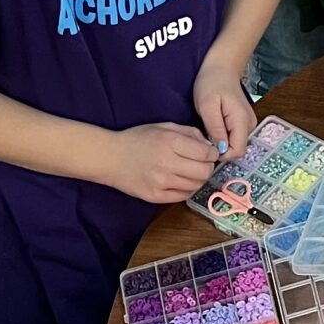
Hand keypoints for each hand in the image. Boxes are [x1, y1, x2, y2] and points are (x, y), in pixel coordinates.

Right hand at [96, 122, 221, 201]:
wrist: (110, 157)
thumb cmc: (137, 139)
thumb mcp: (164, 127)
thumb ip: (189, 133)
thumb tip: (209, 145)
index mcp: (170, 142)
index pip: (206, 153)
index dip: (212, 153)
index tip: (209, 153)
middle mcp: (167, 163)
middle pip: (204, 172)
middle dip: (208, 167)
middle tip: (202, 163)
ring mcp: (160, 182)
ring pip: (196, 186)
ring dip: (198, 179)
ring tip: (190, 172)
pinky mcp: (154, 196)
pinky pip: (183, 196)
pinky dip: (187, 189)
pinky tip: (180, 181)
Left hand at [194, 59, 256, 156]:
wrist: (222, 68)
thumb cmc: (212, 83)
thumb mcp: (207, 105)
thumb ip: (215, 128)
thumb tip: (220, 149)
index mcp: (242, 120)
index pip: (238, 151)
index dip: (221, 154)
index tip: (206, 145)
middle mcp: (250, 124)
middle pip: (237, 149)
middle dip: (220, 148)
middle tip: (204, 134)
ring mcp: (248, 123)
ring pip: (234, 144)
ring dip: (220, 142)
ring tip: (208, 127)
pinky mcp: (244, 123)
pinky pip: (233, 137)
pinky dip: (223, 136)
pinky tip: (213, 125)